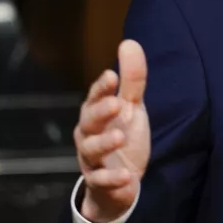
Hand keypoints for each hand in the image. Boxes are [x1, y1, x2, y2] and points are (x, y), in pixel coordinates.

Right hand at [75, 40, 150, 222]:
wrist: (119, 180)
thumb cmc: (122, 134)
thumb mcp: (131, 106)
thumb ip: (132, 79)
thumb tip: (129, 42)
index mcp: (96, 113)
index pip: (95, 97)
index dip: (102, 87)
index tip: (112, 76)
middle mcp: (89, 134)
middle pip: (89, 121)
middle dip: (100, 112)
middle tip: (116, 103)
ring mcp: (92, 158)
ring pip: (91, 150)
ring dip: (105, 143)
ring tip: (120, 137)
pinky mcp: (100, 181)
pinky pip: (102, 180)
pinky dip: (112, 178)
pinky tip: (127, 175)